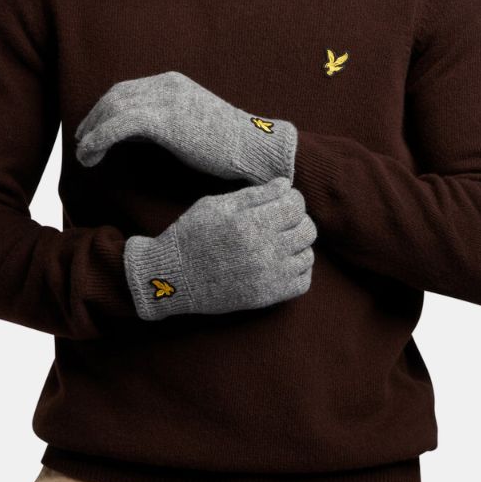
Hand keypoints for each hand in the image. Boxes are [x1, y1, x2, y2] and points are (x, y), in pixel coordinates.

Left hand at [75, 70, 297, 183]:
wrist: (253, 148)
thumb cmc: (228, 145)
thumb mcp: (193, 122)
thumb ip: (168, 119)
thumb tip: (143, 133)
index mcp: (173, 82)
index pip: (127, 89)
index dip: (105, 108)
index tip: (93, 127)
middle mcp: (166, 84)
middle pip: (115, 95)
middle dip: (93, 118)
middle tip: (82, 141)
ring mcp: (165, 99)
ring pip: (113, 110)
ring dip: (91, 132)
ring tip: (84, 155)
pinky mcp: (164, 120)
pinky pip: (118, 126)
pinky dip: (99, 139)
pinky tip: (91, 155)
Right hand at [123, 177, 316, 320]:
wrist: (172, 277)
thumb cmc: (191, 235)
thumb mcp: (216, 204)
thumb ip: (254, 194)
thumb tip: (286, 185)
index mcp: (250, 223)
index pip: (295, 205)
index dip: (292, 199)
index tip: (282, 201)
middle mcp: (263, 250)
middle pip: (308, 229)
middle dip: (297, 220)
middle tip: (281, 221)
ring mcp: (267, 276)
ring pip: (308, 255)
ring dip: (298, 245)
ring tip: (280, 242)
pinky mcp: (266, 297)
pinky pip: (303, 282)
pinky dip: (298, 270)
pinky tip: (283, 262)